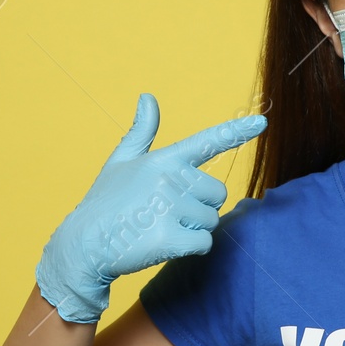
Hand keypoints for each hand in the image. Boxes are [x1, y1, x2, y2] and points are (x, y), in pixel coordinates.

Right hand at [35, 93, 266, 323]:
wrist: (83, 244)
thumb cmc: (105, 202)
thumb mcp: (120, 161)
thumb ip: (141, 131)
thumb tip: (148, 97)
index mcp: (163, 159)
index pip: (206, 141)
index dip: (236, 132)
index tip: (262, 123)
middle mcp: (169, 178)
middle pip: (217, 194)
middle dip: (199, 206)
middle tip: (165, 212)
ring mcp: (169, 208)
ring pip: (211, 221)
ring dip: (192, 228)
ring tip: (159, 227)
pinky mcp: (170, 237)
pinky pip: (204, 242)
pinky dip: (189, 247)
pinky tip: (163, 244)